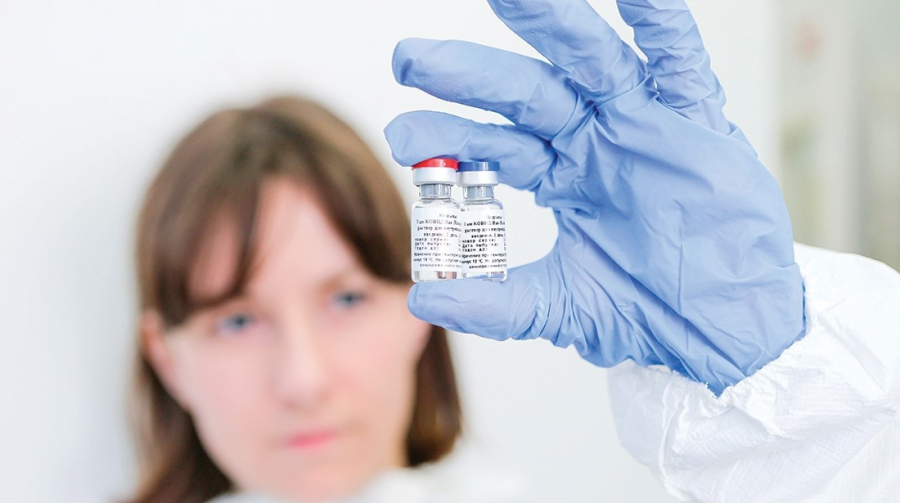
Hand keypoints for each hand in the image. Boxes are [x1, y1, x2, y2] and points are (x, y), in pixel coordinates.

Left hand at [385, 0, 804, 393]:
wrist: (727, 331)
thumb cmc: (651, 310)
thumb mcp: (562, 307)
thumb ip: (495, 303)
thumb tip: (422, 299)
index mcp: (561, 176)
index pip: (493, 144)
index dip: (448, 136)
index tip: (402, 134)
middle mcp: (594, 140)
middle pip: (525, 94)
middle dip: (470, 74)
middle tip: (410, 60)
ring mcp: (643, 125)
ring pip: (591, 62)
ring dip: (552, 26)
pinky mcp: (696, 122)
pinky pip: (678, 63)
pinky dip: (660, 25)